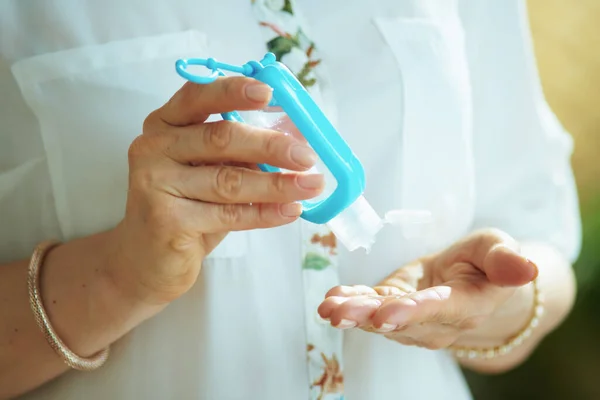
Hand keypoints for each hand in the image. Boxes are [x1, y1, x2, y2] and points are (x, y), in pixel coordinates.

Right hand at [109, 77, 323, 304]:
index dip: (233, 91)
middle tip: (307, 156)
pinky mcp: (166, 220)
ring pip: (228, 180)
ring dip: (277, 183)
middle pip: (220, 138)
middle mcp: (154, 148)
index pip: (198, 96)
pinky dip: (265, 213)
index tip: (269, 93)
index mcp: (165, 125)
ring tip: (311, 185)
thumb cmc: (187, 209)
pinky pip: (228, 214)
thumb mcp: (211, 171)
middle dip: (270, 145)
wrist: (147, 261)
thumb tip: (297, 138)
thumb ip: (242, 153)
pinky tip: (290, 210)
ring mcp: (155, 184)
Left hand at [317, 229, 538, 349]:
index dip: (412, 312)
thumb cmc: (486, 262)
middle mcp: (435, 321)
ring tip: (329, 308)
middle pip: (400, 321)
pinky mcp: (392, 306)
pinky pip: (370, 308)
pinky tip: (331, 299)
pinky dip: (350, 303)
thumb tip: (527, 267)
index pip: (438, 310)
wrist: (471, 280)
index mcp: (465, 305)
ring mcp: (410, 318)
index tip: (387, 314)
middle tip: (341, 314)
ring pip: (380, 319)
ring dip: (352, 314)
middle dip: (368, 317)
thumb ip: (506, 259)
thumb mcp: (498, 249)